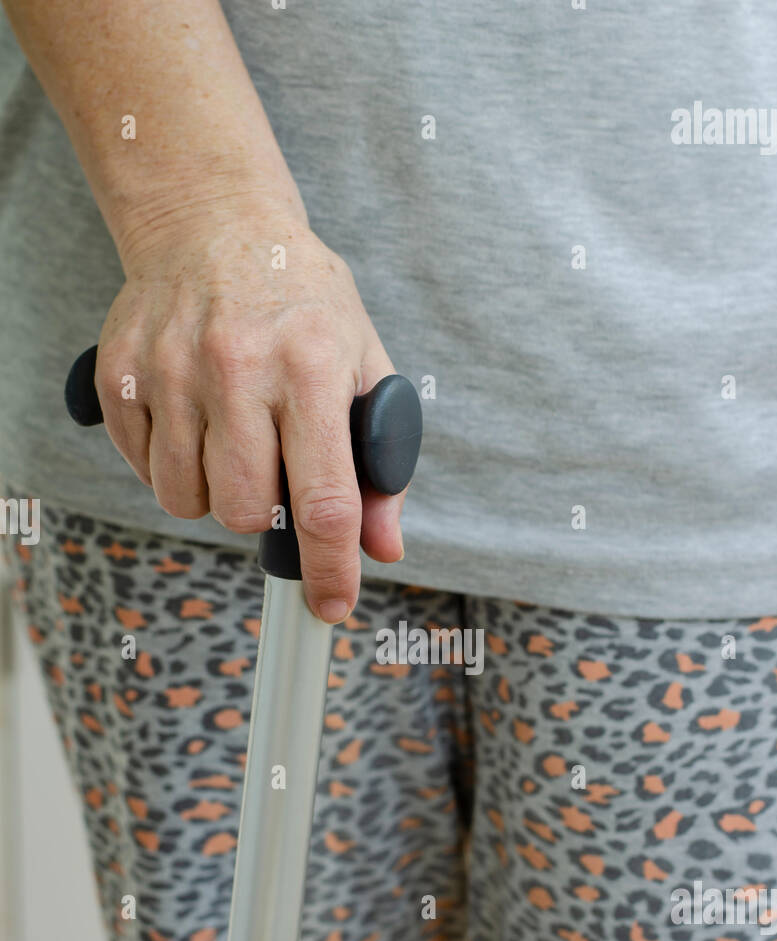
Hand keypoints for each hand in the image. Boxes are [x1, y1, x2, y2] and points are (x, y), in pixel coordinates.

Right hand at [95, 187, 403, 622]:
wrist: (212, 222)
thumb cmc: (300, 302)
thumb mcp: (361, 363)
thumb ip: (379, 462)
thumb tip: (381, 548)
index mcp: (310, 366)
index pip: (325, 500)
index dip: (331, 568)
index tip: (334, 607)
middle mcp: (236, 367)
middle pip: (245, 510)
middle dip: (263, 513)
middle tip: (271, 467)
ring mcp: (170, 370)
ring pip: (186, 500)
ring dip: (214, 492)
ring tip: (232, 439)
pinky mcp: (119, 375)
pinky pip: (144, 469)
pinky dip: (171, 466)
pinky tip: (192, 421)